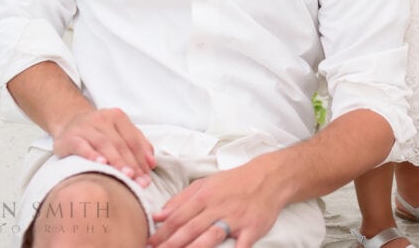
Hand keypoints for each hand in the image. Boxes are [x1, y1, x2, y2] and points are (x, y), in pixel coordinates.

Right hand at [52, 107, 155, 186]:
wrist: (68, 123)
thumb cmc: (98, 132)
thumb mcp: (119, 132)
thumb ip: (138, 144)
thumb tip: (152, 163)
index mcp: (117, 116)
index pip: (133, 140)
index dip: (142, 159)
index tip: (147, 177)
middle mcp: (102, 118)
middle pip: (120, 143)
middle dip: (132, 164)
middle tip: (139, 181)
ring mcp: (85, 126)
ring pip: (104, 144)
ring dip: (116, 160)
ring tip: (126, 175)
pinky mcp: (69, 136)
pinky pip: (81, 145)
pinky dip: (91, 154)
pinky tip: (100, 163)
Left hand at [149, 159, 287, 247]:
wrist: (269, 177)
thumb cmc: (235, 182)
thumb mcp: (206, 183)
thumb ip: (181, 200)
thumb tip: (158, 215)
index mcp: (205, 196)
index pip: (178, 216)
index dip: (162, 232)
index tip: (148, 243)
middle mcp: (218, 207)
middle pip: (191, 228)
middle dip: (171, 244)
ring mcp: (236, 219)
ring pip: (211, 236)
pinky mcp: (252, 229)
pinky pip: (242, 245)